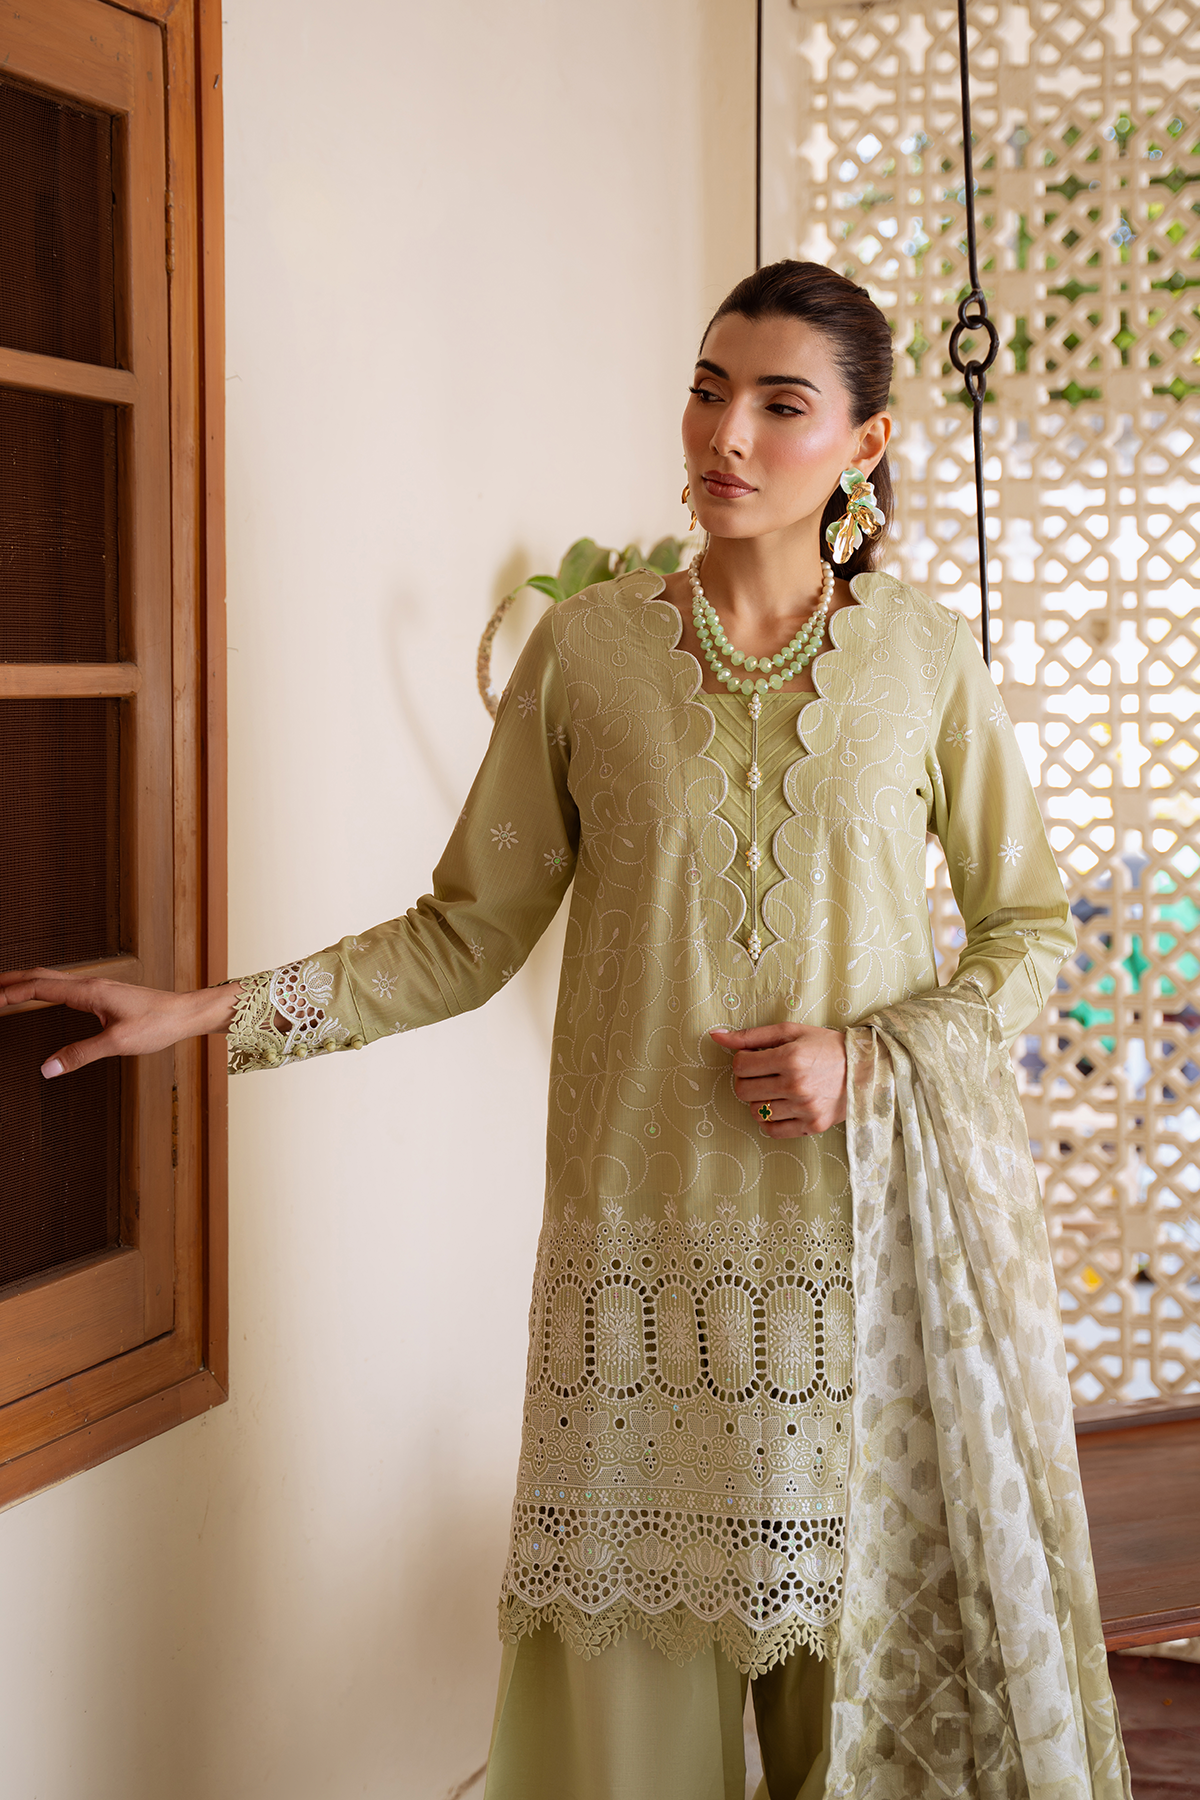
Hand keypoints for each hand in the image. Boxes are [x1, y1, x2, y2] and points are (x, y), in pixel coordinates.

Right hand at [0, 969, 241, 1077]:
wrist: (184, 1014)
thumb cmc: (158, 1023)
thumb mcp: (118, 1043)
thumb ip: (81, 1054)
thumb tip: (48, 1068)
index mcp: (89, 991)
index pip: (39, 987)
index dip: (10, 992)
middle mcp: (90, 984)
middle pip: (41, 976)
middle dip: (11, 980)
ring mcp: (96, 988)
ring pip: (52, 979)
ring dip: (25, 981)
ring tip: (4, 988)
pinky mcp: (103, 994)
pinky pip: (64, 986)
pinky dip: (43, 987)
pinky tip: (42, 996)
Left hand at [710, 1021, 846, 1137]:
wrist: (865, 1069)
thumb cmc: (825, 1046)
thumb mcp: (791, 1031)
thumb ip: (751, 1035)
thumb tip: (715, 1035)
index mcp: (791, 1058)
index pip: (740, 1065)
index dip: (743, 1060)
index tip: (756, 1058)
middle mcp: (797, 1086)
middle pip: (743, 1091)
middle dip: (747, 1080)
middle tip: (763, 1074)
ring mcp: (805, 1109)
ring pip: (755, 1112)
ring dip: (759, 1100)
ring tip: (774, 1089)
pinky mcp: (812, 1126)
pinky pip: (771, 1131)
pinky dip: (770, 1120)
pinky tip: (781, 1106)